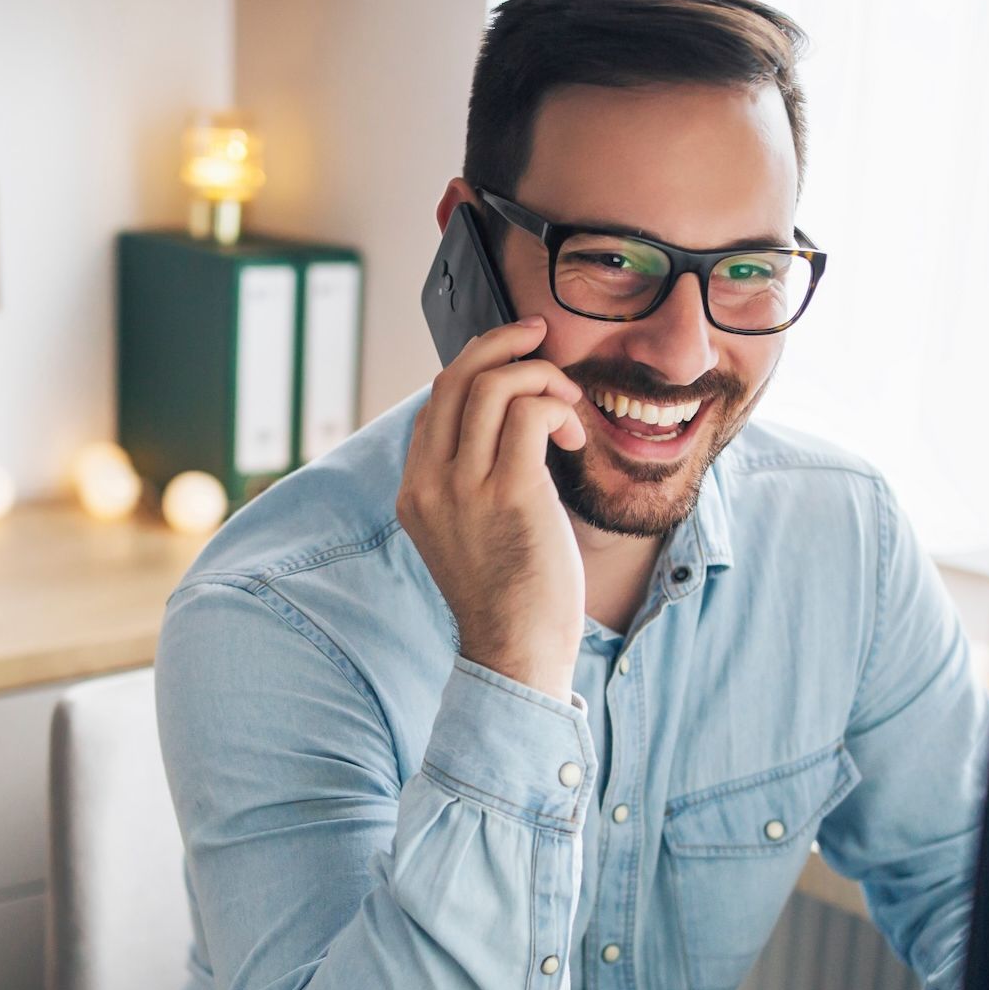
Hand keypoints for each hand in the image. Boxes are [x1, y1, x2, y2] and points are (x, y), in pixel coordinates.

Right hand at [398, 315, 588, 699]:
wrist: (516, 652)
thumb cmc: (508, 595)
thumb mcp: (471, 532)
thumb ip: (472, 482)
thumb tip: (509, 425)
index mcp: (414, 491)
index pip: (435, 402)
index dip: (476, 370)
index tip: (515, 363)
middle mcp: (428, 483)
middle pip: (454, 378)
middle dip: (502, 344)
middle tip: (541, 337)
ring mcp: (463, 488)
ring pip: (491, 385)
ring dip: (540, 379)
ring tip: (569, 408)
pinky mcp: (508, 493)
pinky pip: (528, 414)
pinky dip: (556, 407)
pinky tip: (574, 437)